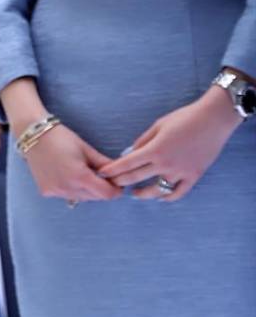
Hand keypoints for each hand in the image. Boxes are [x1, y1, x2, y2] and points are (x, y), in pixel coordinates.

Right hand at [19, 123, 120, 203]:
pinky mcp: (46, 192)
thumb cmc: (61, 138)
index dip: (115, 190)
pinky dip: (73, 189)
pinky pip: (67, 195)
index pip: (106, 194)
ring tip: (84, 174)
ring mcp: (55, 192)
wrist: (34, 136)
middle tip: (102, 176)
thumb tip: (120, 174)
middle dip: (101, 189)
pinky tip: (69, 175)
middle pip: (95, 197)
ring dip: (87, 190)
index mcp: (79, 176)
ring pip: (81, 198)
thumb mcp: (86, 149)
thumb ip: (104, 164)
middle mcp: (67, 188)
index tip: (117, 183)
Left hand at [97, 88, 239, 201]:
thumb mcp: (158, 125)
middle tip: (111, 185)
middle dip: (120, 182)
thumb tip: (130, 153)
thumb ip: (142, 141)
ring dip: (143, 194)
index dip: (112, 170)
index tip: (101, 174)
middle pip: (136, 178)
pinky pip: (178, 193)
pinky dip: (167, 197)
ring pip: (156, 191)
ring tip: (135, 193)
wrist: (214, 119)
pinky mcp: (193, 176)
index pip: (127, 164)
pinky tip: (160, 197)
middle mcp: (165, 164)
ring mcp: (180, 172)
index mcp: (154, 150)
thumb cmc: (185, 118)